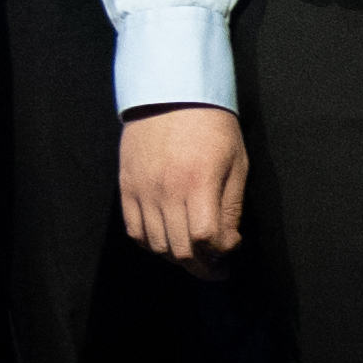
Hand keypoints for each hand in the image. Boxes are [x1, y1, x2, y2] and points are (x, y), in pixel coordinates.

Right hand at [124, 104, 249, 262]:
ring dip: (177, 257)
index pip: (207, 237)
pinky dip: (150, 243)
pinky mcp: (126, 186)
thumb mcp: (236, 163)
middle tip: (215, 267)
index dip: (222, 252)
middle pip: (181, 249)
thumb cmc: (211, 127)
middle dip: (202, 266)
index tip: (231, 250)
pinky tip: (165, 240)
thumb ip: (231, 206)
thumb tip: (226, 241)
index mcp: (199, 182)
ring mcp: (142, 190)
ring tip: (192, 255)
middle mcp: (167, 190)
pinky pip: (133, 229)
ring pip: (156, 244)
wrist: (170, 95)